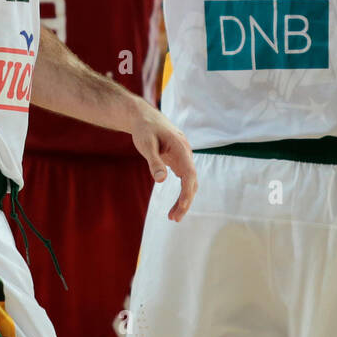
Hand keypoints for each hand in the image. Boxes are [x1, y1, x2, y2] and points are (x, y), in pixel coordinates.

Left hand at [129, 103, 195, 220]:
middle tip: (174, 219)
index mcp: (181, 148)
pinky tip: (175, 205)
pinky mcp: (179, 160)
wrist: (144, 117)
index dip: (187, 191)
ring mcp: (184, 157)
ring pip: (189, 182)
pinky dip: (181, 192)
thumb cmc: (144, 129)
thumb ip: (154, 162)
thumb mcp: (146, 145)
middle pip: (192, 181)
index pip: (189, 174)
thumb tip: (161, 180)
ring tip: (172, 216)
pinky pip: (185, 179)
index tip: (182, 206)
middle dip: (185, 201)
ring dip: (184, 199)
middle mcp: (186, 153)